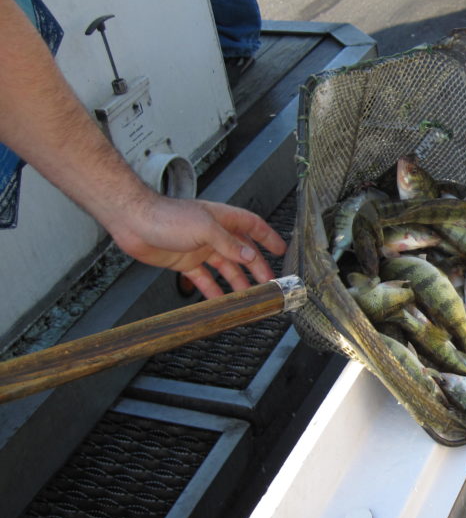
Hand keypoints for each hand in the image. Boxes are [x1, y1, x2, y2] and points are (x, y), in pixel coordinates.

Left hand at [107, 193, 286, 298]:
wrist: (133, 222)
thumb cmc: (166, 216)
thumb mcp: (204, 228)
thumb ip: (228, 243)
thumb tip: (249, 255)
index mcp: (222, 219)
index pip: (253, 226)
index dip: (268, 237)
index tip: (280, 250)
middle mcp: (213, 234)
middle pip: (242, 251)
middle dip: (256, 267)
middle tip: (268, 283)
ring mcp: (199, 248)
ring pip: (225, 267)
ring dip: (237, 281)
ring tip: (248, 297)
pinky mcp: (184, 261)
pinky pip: (203, 278)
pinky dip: (212, 289)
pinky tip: (219, 301)